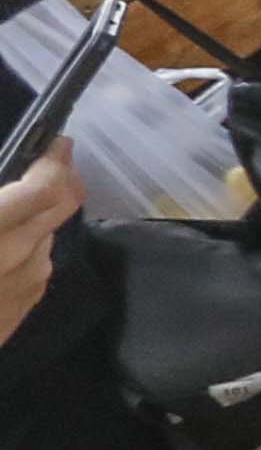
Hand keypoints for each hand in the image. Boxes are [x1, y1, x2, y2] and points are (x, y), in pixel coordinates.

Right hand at [0, 158, 72, 349]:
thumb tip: (7, 188)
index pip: (47, 188)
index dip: (56, 160)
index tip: (55, 143)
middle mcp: (16, 255)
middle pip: (64, 205)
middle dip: (61, 178)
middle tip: (49, 162)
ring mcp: (27, 283)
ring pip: (48, 234)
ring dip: (37, 218)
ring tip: (8, 214)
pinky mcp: (26, 306)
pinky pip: (38, 263)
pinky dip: (26, 248)